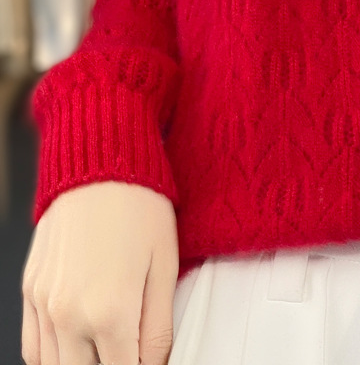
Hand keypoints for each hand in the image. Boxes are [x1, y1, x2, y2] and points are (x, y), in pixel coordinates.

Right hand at [20, 181, 178, 363]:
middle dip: (109, 371)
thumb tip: (154, 367)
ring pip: (53, 370)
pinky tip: (73, 350)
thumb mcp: (164, 267)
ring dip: (79, 369)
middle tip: (128, 355)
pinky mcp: (30, 289)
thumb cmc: (140, 207)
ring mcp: (44, 303)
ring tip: (105, 352)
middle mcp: (69, 315)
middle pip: (84, 378)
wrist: (99, 162)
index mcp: (109, 313)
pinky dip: (51, 358)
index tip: (148, 366)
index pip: (123, 376)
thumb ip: (158, 330)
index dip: (140, 374)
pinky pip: (32, 346)